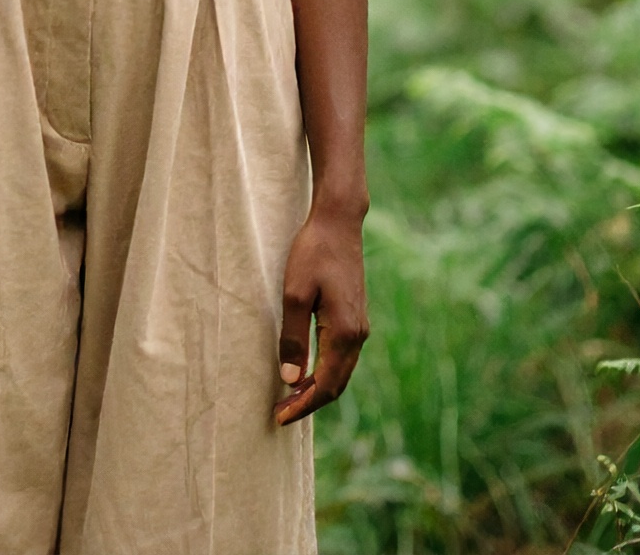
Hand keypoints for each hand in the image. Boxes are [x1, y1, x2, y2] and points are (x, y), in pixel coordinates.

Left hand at [275, 203, 367, 424]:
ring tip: (290, 397)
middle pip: (336, 384)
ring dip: (318, 388)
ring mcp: (359, 325)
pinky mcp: (355, 316)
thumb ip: (293, 338)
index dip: (303, 406)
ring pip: (341, 372)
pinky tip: (307, 370)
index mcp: (343, 333)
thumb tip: (291, 379)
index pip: (325, 385)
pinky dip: (326, 371)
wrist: (338, 222)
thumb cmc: (313, 253)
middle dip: (310, 402)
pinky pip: (342, 357)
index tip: (280, 417)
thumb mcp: (295, 293)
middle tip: (281, 413)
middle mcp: (357, 334)